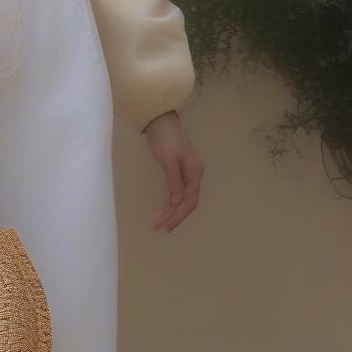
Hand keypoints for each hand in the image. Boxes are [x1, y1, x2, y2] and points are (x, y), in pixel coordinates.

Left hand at [143, 110, 202, 231]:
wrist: (161, 123)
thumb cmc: (165, 139)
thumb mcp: (169, 161)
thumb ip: (174, 182)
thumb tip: (176, 202)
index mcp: (195, 173)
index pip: (189, 200)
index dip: (177, 215)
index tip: (165, 226)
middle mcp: (194, 176)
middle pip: (186, 203)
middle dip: (173, 217)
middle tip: (158, 228)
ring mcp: (186, 176)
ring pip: (180, 200)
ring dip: (169, 213)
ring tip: (156, 224)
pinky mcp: (177, 175)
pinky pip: (175, 194)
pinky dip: (167, 204)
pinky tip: (160, 212)